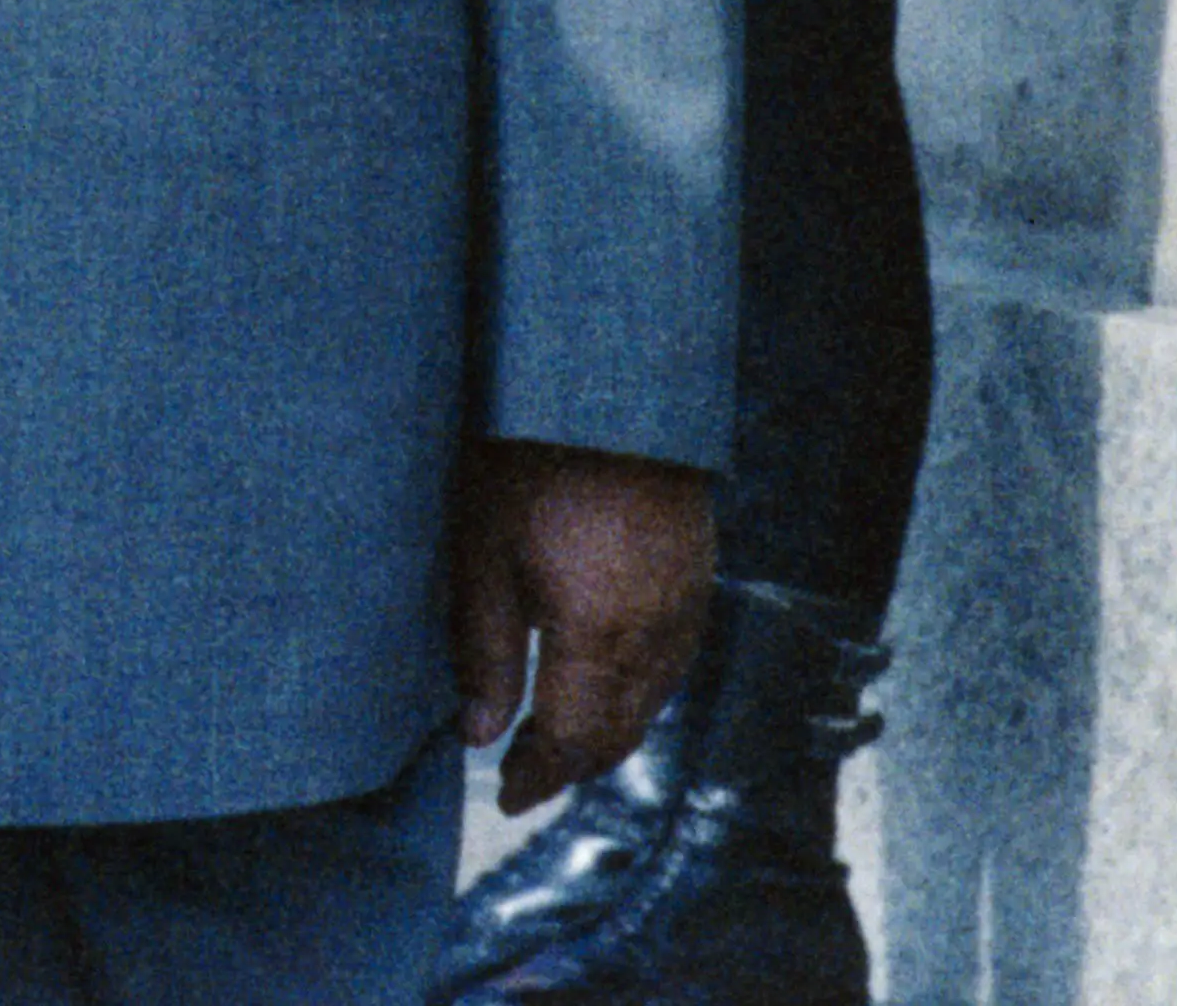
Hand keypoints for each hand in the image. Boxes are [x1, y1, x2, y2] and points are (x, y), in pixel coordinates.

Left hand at [450, 435, 714, 814]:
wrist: (607, 385)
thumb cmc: (529, 460)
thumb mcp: (482, 552)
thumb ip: (484, 651)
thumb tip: (478, 733)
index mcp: (596, 636)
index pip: (570, 742)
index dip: (536, 775)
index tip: (505, 792)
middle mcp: (652, 635)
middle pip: (617, 733)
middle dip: (571, 764)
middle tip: (526, 771)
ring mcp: (684, 606)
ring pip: (651, 702)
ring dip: (607, 730)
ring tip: (559, 732)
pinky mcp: (698, 576)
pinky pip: (674, 661)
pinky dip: (640, 688)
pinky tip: (609, 676)